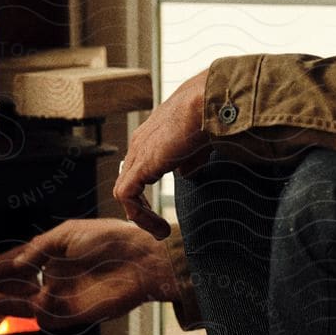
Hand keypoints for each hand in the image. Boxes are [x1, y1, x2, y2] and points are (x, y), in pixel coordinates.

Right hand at [0, 219, 178, 330]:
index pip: (20, 263)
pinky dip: (27, 309)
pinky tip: (16, 300)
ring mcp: (64, 296)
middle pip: (18, 287)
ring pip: (26, 304)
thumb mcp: (68, 234)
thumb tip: (18, 263)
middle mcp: (56, 277)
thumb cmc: (109, 240)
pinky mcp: (73, 313)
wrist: (139, 259)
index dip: (0, 267)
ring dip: (5, 303)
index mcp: (55, 255)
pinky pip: (44, 315)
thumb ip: (40, 248)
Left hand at [114, 69, 211, 238]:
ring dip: (141, 216)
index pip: (140, 167)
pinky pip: (127, 197)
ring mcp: (137, 154)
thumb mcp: (198, 142)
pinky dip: (140, 216)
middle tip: (159, 227)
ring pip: (126, 192)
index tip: (162, 211)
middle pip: (130, 180)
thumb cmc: (209, 115)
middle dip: (141, 207)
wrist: (206, 103)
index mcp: (151, 136)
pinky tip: (160, 227)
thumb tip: (186, 173)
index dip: (147, 191)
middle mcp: (140, 144)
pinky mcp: (140, 166)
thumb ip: (190, 159)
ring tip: (161, 231)